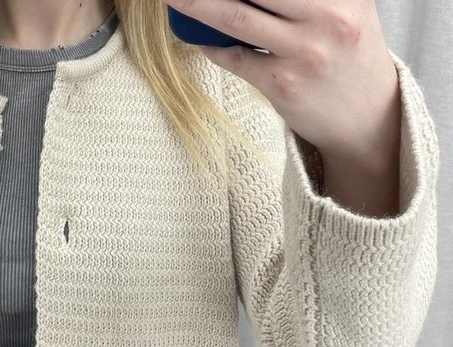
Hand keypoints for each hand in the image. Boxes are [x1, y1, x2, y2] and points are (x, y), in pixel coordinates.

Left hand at [164, 0, 401, 166]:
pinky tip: (199, 37)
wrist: (368, 117)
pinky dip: (211, 46)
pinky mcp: (281, 83)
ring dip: (197, 5)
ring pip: (236, 18)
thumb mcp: (349, 7)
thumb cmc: (350, 55)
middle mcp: (327, 17)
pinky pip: (234, 58)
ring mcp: (303, 52)